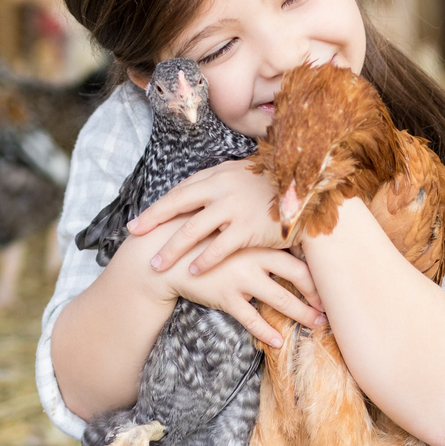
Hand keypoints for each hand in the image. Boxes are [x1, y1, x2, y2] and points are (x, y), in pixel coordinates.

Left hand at [130, 159, 286, 276]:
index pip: (180, 191)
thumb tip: (199, 192)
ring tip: (156, 265)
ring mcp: (234, 208)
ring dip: (172, 249)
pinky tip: (192, 271)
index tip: (139, 222)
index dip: (159, 208)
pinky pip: (220, 247)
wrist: (310, 190)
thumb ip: (221, 182)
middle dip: (153, 223)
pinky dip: (204, 259)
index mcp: (219, 174)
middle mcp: (221, 188)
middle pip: (178, 206)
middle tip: (134, 237)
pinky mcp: (249, 228)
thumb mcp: (245, 174)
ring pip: (193, 230)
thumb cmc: (277, 185)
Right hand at [160, 245, 324, 348]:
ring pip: (281, 299)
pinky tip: (278, 342)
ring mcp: (241, 277)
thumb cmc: (199, 241)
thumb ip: (253, 237)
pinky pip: (251, 319)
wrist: (164, 255)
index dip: (317, 271)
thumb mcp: (228, 232)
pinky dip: (266, 332)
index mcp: (259, 240)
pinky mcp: (225, 296)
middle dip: (317, 294)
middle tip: (330, 307)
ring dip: (302, 314)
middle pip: (298, 276)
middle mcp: (255, 257)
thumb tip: (279, 243)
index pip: (299, 253)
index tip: (331, 282)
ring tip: (316, 326)